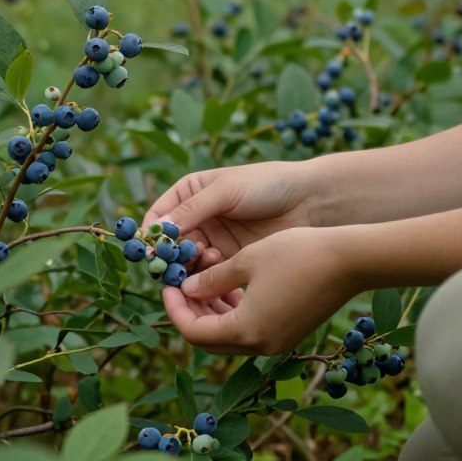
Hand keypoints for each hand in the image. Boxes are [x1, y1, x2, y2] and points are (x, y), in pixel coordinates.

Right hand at [144, 161, 318, 264]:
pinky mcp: (231, 260)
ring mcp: (214, 240)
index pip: (159, 215)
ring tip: (204, 258)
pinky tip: (216, 268)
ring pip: (187, 261)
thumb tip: (156, 232)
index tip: (151, 249)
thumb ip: (191, 211)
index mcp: (190, 193)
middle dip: (170, 254)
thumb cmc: (267, 184)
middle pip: (170, 243)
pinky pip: (208, 274)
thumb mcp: (225, 191)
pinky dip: (206, 276)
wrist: (310, 201)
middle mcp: (198, 218)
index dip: (152, 233)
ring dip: (189, 265)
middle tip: (173, 264)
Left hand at [162, 226, 358, 355]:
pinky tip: (230, 288)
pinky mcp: (289, 334)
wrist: (351, 261)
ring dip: (212, 314)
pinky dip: (234, 314)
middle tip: (180, 286)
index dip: (175, 309)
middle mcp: (261, 346)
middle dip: (191, 313)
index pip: (193, 332)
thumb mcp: (246, 260)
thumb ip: (212, 279)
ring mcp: (278, 343)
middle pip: (209, 340)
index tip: (167, 285)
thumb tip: (187, 289)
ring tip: (203, 283)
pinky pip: (250, 331)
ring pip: (230, 338)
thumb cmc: (297, 253)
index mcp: (247, 331)